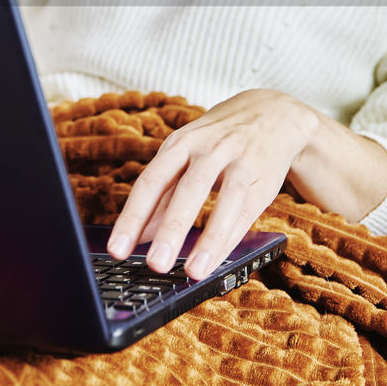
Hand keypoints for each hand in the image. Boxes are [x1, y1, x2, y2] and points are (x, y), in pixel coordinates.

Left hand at [105, 89, 320, 279]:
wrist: (270, 114)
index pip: (151, 182)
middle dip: (170, 229)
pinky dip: (230, 238)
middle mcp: (208, 149)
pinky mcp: (263, 177)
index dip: (132, 217)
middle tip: (155, 265)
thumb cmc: (217, 143)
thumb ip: (163, 195)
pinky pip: (246, 211)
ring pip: (224, 200)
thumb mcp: (185, 157)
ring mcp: (238, 161)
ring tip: (193, 272)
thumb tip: (137, 236)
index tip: (116, 251)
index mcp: (180, 144)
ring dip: (209, 239)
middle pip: (187, 189)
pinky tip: (216, 261)